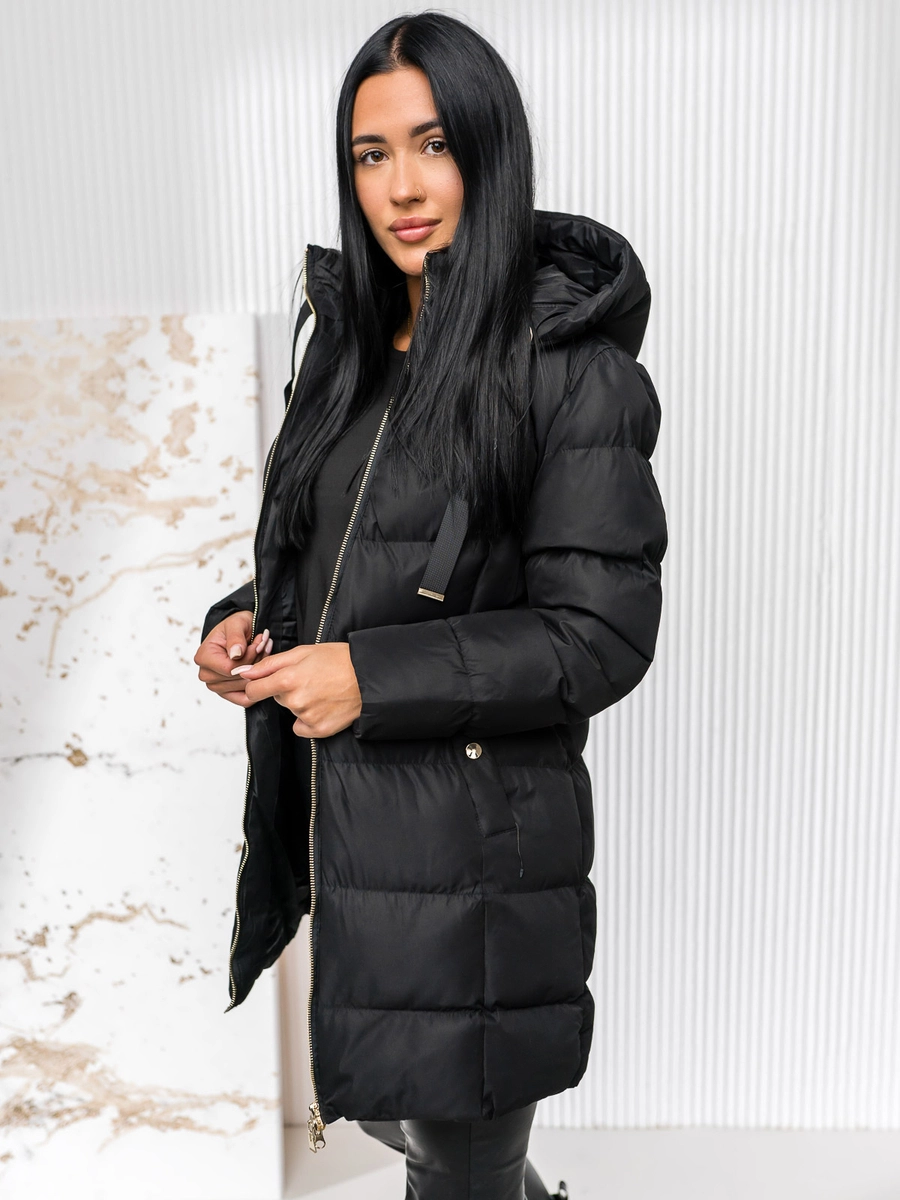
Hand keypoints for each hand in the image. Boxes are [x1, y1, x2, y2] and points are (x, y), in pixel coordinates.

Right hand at [193, 610, 273, 706]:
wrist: (238, 632)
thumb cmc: (235, 627)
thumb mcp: (236, 623)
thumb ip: (235, 638)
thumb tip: (235, 654)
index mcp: (203, 658)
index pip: (230, 668)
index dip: (249, 657)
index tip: (259, 643)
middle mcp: (206, 675)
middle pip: (238, 679)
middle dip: (256, 662)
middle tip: (264, 645)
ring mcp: (216, 687)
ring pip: (244, 688)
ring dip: (259, 671)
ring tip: (262, 653)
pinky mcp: (228, 694)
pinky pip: (245, 699)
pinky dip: (257, 685)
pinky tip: (260, 669)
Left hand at [232, 642, 361, 737]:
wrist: (369, 677)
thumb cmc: (339, 660)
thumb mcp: (303, 652)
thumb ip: (270, 664)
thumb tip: (244, 673)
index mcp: (287, 679)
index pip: (254, 690)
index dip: (258, 685)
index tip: (265, 684)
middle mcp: (294, 701)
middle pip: (277, 699)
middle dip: (287, 690)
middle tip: (311, 679)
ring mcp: (307, 717)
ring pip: (292, 710)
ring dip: (301, 703)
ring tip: (323, 690)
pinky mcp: (319, 730)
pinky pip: (302, 727)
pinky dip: (310, 719)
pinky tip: (325, 706)